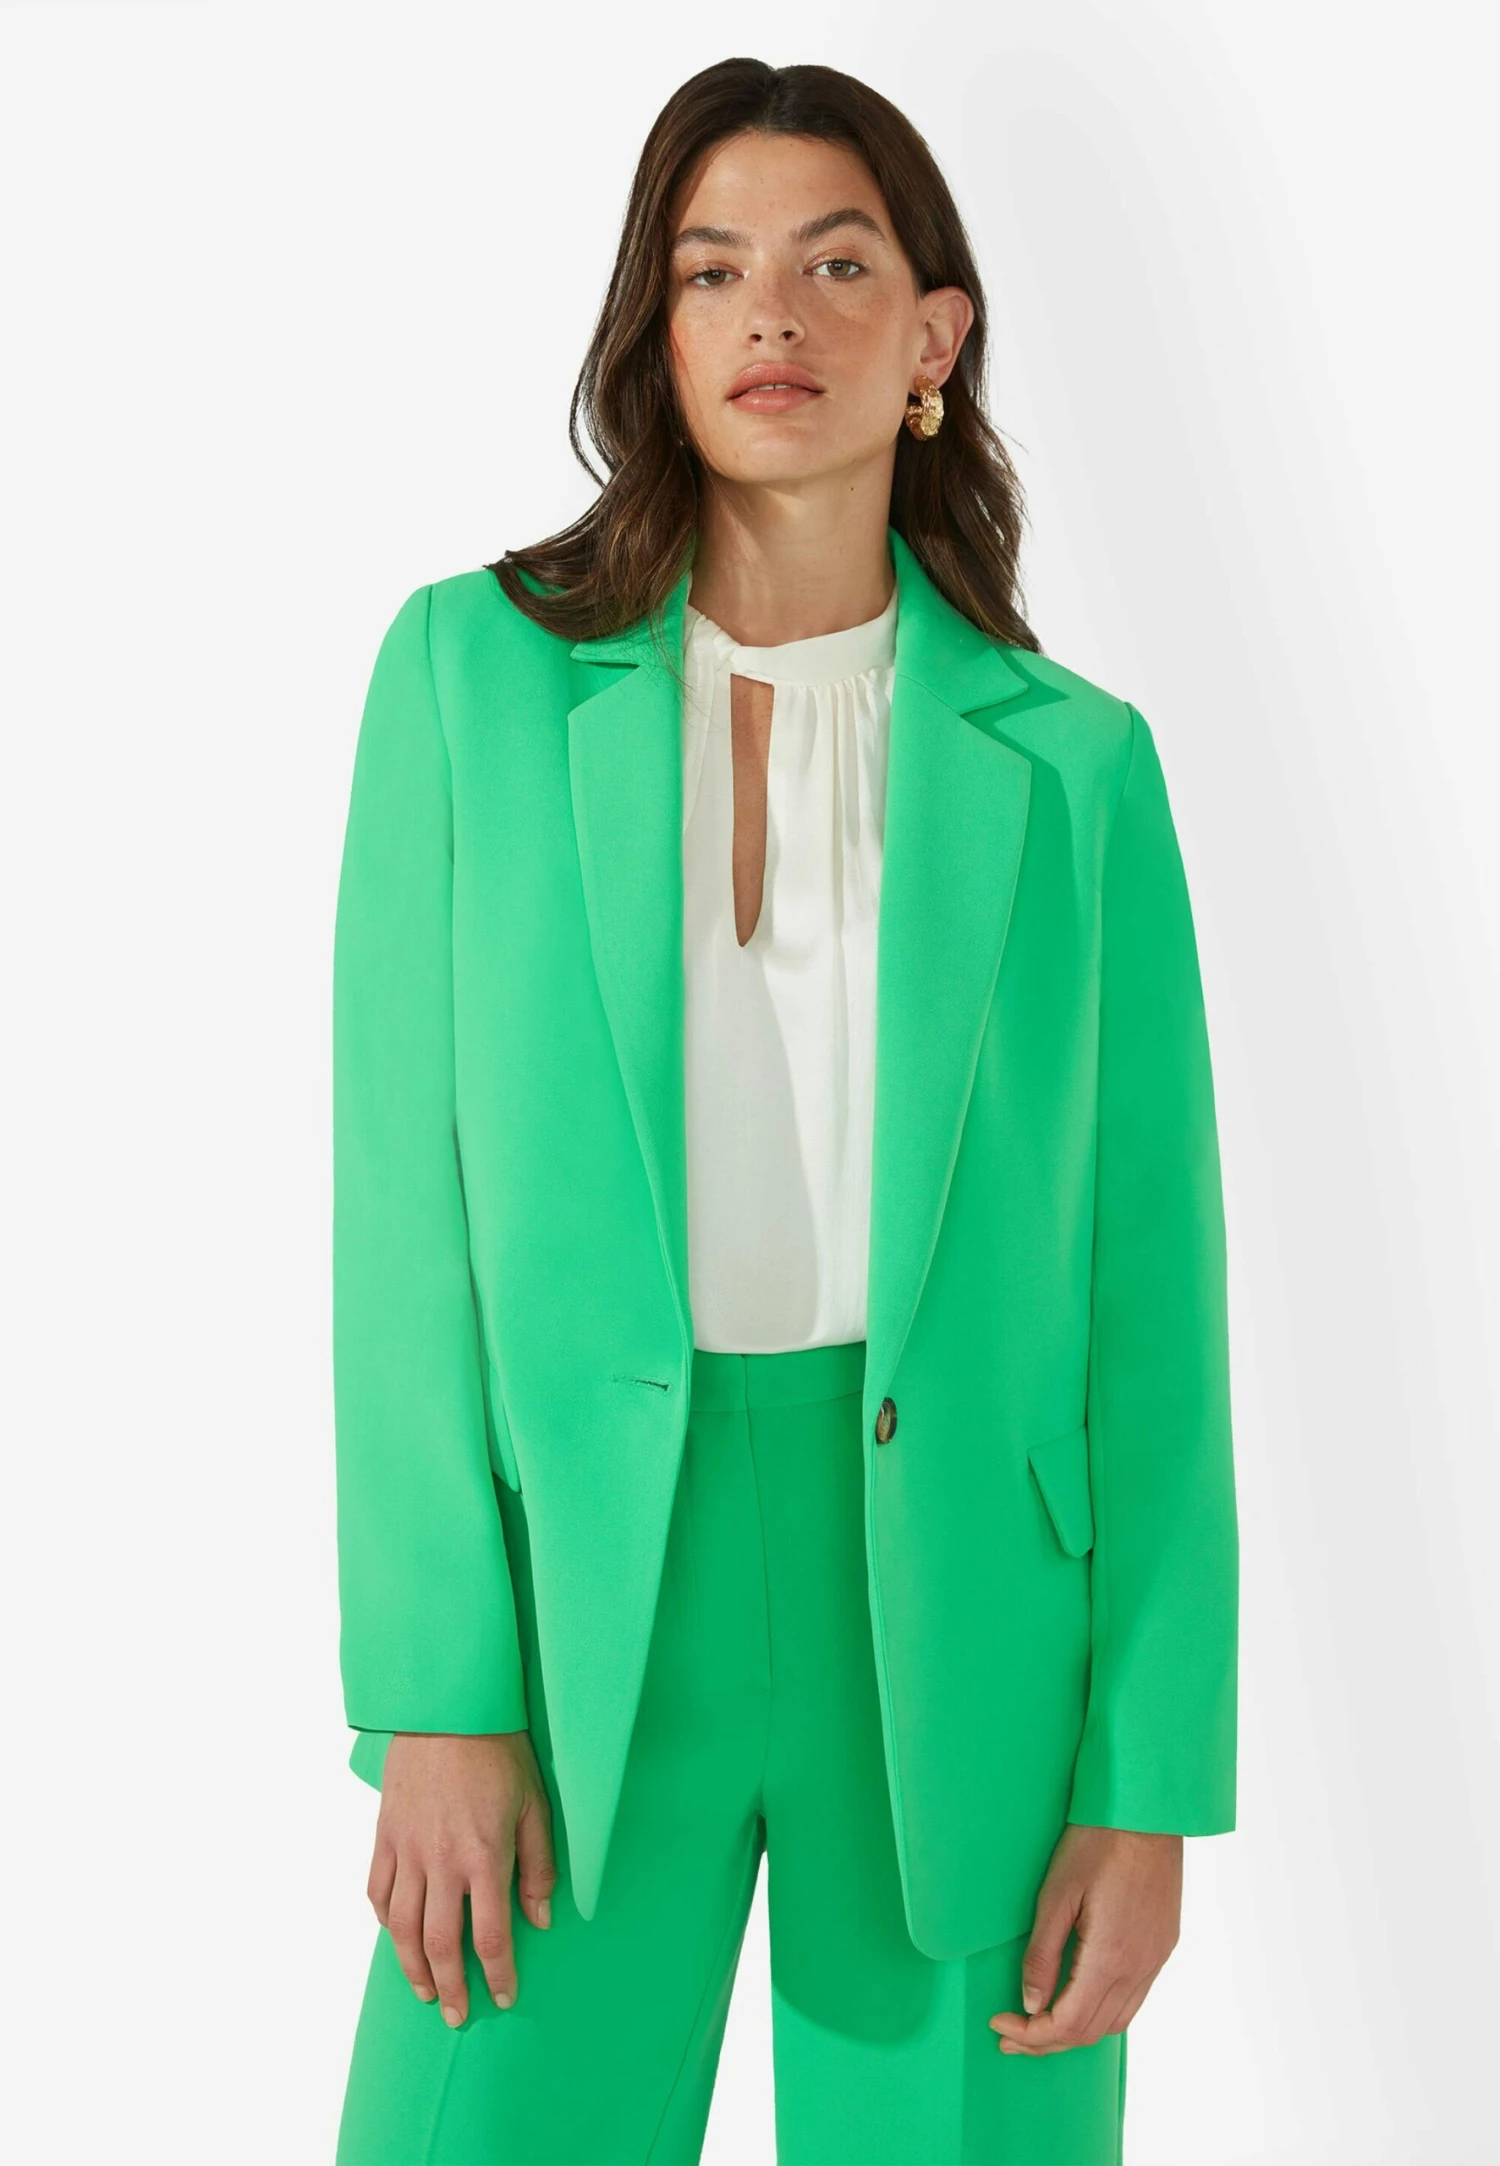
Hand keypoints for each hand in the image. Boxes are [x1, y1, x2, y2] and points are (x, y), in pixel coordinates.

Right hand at [367, 1731, 556, 2027]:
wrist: (448, 1710)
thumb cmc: (499, 1753)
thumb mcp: (535, 1806)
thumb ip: (537, 1867)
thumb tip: (540, 1919)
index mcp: (484, 1856)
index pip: (491, 1935)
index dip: (497, 1973)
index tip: (502, 1997)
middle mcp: (441, 1862)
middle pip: (441, 1944)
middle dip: (450, 1987)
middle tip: (456, 2014)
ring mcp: (407, 1850)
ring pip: (402, 1928)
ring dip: (412, 1967)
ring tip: (424, 1991)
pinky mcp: (385, 1836)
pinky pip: (377, 1892)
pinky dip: (385, 1923)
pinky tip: (397, 1938)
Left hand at [989, 1825, 1180, 2054]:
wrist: (1146, 1809)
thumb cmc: (1096, 1842)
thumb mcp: (1056, 1894)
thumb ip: (1043, 1954)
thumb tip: (1030, 2003)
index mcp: (1110, 1958)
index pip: (1067, 2024)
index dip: (1030, 2034)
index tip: (999, 2023)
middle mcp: (1139, 1968)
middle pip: (1091, 2031)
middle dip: (1046, 2040)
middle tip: (1009, 2033)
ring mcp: (1156, 1958)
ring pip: (1115, 2021)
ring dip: (1076, 2031)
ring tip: (1039, 2024)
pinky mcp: (1163, 1945)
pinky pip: (1133, 1999)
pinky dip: (1101, 2012)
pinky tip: (1078, 1999)